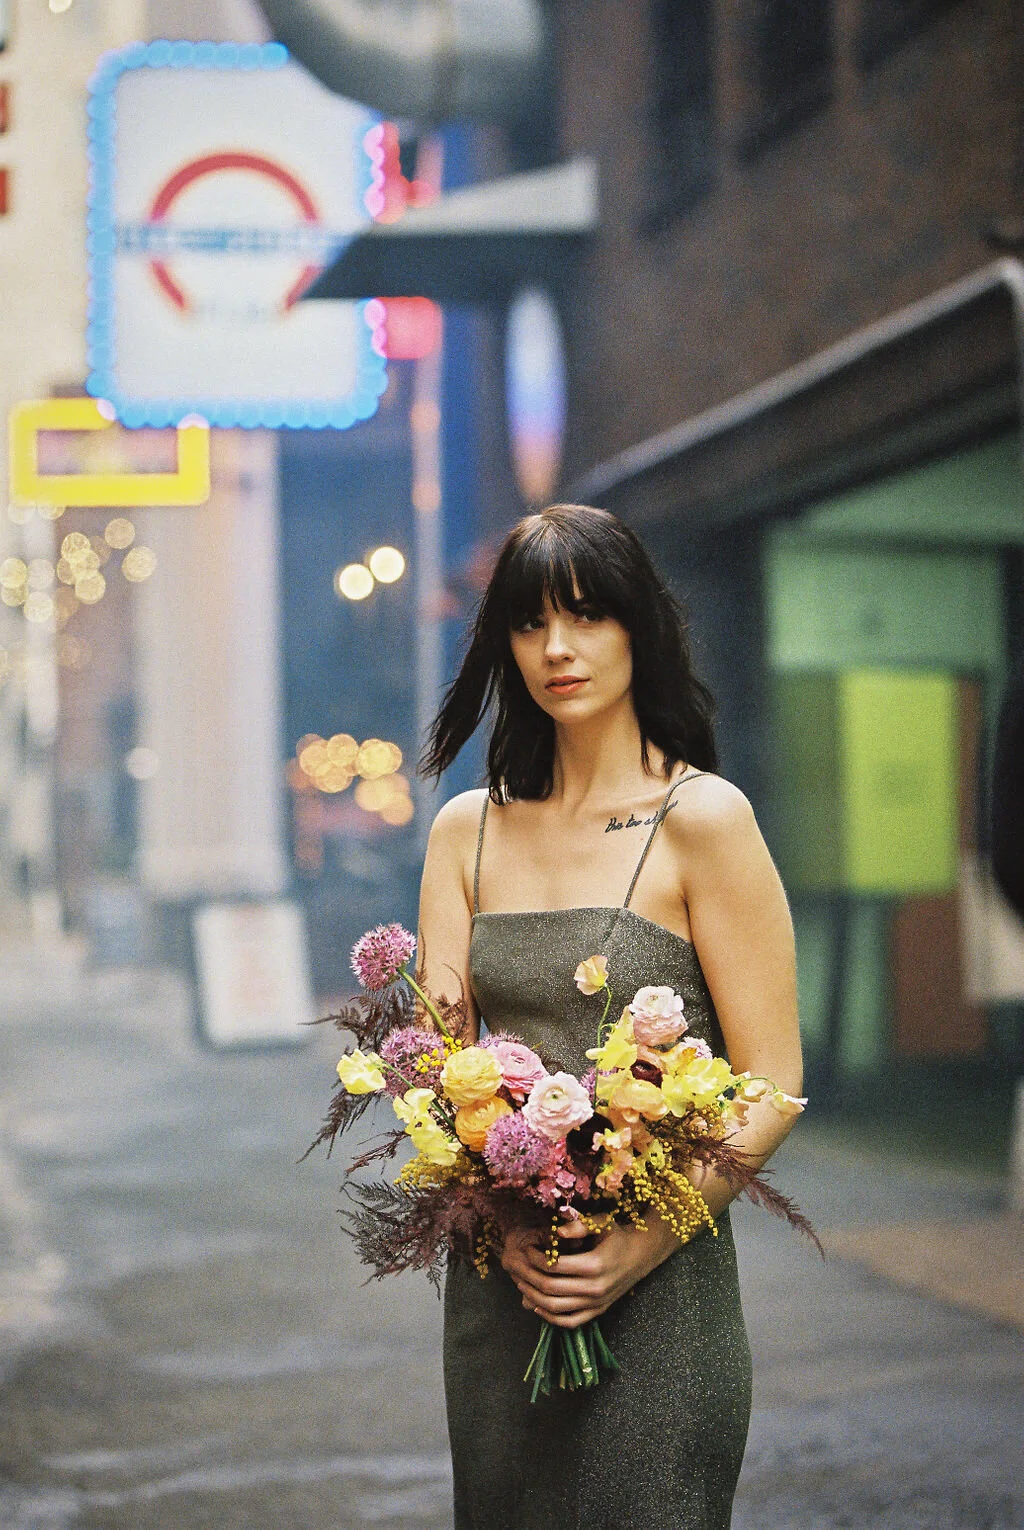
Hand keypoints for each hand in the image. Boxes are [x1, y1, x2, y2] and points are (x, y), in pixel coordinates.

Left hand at [500, 1216, 679, 1328]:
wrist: (640, 1256)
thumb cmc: (616, 1235)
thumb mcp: (600, 1222)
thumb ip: (578, 1225)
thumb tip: (555, 1230)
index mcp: (595, 1264)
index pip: (554, 1266)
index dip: (535, 1258)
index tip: (527, 1249)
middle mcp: (595, 1288)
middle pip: (551, 1288)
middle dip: (529, 1277)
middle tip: (518, 1266)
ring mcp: (596, 1304)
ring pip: (555, 1308)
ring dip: (534, 1297)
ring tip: (521, 1284)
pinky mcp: (597, 1312)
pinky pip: (569, 1322)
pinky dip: (549, 1318)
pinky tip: (536, 1305)